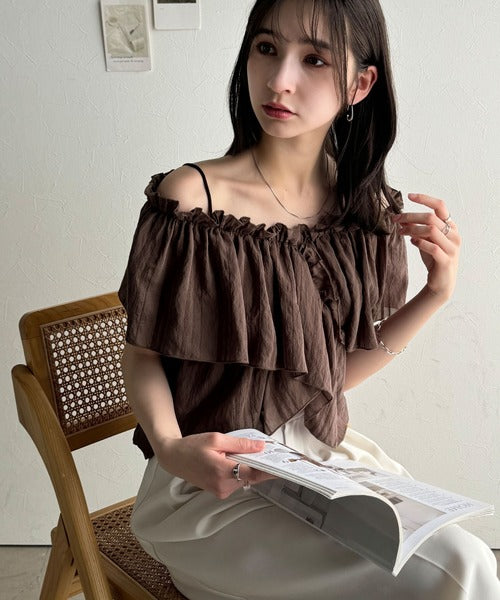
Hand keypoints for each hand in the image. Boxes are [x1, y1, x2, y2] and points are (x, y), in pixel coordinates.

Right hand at [156, 432, 274, 498]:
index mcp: (222, 471)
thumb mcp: (217, 439)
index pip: (254, 473)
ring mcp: (220, 491)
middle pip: (251, 476)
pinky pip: (237, 481)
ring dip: (247, 467)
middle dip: (258, 464)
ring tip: (239, 453)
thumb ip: (240, 444)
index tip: (282, 468)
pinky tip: (233, 461)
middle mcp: (222, 485)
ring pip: (244, 479)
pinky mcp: (219, 491)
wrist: (174, 458)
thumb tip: (260, 447)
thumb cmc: (192, 447)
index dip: (269, 470)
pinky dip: (240, 472)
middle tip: (264, 452)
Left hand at [393, 193, 460, 301]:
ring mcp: (452, 248)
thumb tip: (399, 218)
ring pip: (431, 230)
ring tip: (400, 231)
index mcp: (450, 226)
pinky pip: (432, 247)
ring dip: (412, 229)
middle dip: (410, 216)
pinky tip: (411, 242)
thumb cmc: (434, 258)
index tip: (409, 196)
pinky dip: (419, 242)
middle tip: (395, 219)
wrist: (441, 282)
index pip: (440, 206)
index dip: (425, 199)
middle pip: (431, 218)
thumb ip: (416, 229)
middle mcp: (454, 235)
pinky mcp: (446, 260)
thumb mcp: (424, 240)